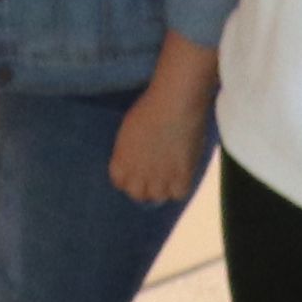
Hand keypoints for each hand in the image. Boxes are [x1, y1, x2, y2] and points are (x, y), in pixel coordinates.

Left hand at [109, 52, 215, 203]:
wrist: (174, 105)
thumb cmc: (149, 108)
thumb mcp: (128, 130)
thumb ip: (127, 150)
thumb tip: (133, 159)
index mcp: (120, 162)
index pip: (119, 183)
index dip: (129, 179)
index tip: (136, 173)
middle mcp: (137, 175)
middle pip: (137, 195)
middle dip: (144, 187)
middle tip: (154, 176)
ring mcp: (159, 179)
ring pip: (158, 197)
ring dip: (163, 188)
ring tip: (169, 174)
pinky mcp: (181, 177)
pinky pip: (178, 194)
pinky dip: (180, 186)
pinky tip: (182, 173)